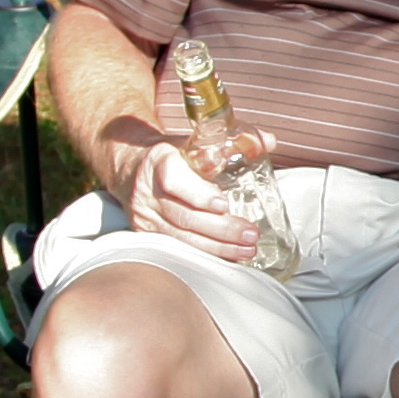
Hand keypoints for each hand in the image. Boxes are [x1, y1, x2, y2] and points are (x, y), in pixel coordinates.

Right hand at [111, 120, 268, 262]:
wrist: (130, 167)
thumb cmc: (169, 156)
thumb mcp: (193, 142)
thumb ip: (232, 142)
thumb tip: (268, 141)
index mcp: (159, 160)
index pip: (174, 179)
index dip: (199, 195)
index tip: (224, 204)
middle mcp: (147, 189)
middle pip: (183, 215)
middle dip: (220, 229)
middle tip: (249, 233)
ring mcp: (144, 215)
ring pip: (180, 236)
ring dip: (217, 247)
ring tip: (246, 249)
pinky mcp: (145, 233)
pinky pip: (176, 247)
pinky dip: (204, 253)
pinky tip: (226, 256)